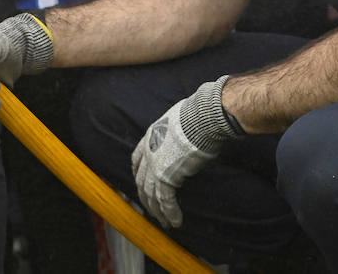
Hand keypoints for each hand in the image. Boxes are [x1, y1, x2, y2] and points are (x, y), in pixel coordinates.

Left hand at [131, 76, 241, 227]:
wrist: (200, 118)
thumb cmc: (196, 116)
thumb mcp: (178, 122)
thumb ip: (176, 132)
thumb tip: (187, 132)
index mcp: (149, 136)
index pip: (137, 159)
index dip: (137, 172)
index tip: (139, 182)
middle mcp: (148, 152)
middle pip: (141, 180)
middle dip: (145, 197)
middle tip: (152, 209)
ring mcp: (155, 165)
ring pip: (150, 194)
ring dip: (157, 211)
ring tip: (165, 222)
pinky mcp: (166, 176)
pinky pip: (165, 201)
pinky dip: (170, 213)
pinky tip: (175, 222)